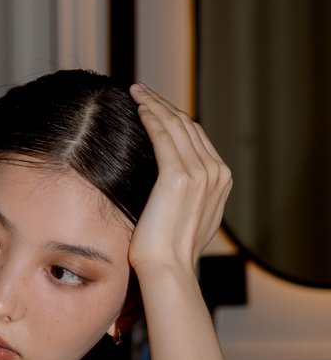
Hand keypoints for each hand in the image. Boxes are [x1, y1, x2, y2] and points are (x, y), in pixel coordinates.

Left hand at [128, 82, 231, 272]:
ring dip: (155, 105)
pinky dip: (151, 118)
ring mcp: (200, 173)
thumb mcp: (190, 217)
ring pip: (176, 126)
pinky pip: (163, 137)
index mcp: (221, 180)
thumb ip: (192, 195)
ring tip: (137, 92)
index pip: (197, 137)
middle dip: (164, 105)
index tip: (155, 107)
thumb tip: (178, 186)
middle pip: (188, 126)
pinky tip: (139, 108)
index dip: (175, 118)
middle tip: (142, 91)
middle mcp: (215, 172)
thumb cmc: (170, 250)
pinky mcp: (178, 176)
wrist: (168, 268)